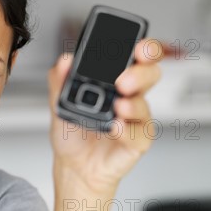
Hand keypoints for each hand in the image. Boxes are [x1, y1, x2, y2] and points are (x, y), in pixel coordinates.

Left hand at [47, 39, 163, 193]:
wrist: (74, 165)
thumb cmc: (73, 131)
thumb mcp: (59, 102)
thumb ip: (60, 80)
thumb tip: (64, 60)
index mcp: (114, 78)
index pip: (136, 55)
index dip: (145, 47)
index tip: (138, 46)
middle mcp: (129, 95)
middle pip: (150, 74)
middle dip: (142, 72)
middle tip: (123, 80)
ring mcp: (135, 118)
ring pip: (145, 104)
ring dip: (134, 104)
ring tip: (119, 106)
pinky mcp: (137, 141)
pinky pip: (139, 134)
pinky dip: (127, 131)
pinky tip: (117, 128)